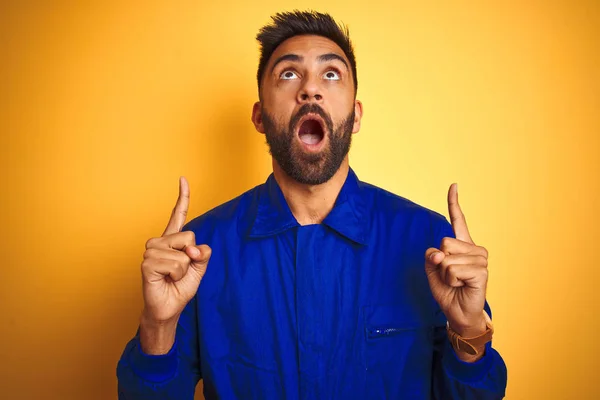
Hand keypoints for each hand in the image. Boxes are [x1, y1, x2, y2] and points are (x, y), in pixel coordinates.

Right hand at [139, 177, 210, 352]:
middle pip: (189, 236)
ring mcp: (150, 251)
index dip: (182, 197)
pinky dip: (177, 275)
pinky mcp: (147, 263)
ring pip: (183, 253)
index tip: (183, 179)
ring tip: (172, 277)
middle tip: (182, 271)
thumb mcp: (199, 268)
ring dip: (184, 269)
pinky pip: (175, 264)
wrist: (168, 308)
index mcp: (172, 240)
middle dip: (192, 256)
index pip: (178, 215)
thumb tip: (196, 248)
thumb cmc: (180, 287)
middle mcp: (159, 242)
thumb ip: (202, 254)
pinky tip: (166, 279)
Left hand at [424, 183, 487, 338]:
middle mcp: (474, 249)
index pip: (458, 220)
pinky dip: (450, 280)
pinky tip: (461, 285)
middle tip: (448, 275)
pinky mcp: (481, 272)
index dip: (454, 203)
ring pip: (447, 258)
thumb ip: (431, 257)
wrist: (458, 312)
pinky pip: (453, 269)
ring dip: (445, 274)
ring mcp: (480, 260)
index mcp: (462, 245)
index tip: (454, 185)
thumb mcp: (432, 271)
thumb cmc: (447, 290)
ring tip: (455, 282)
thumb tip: (439, 253)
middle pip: (444, 242)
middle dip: (439, 262)